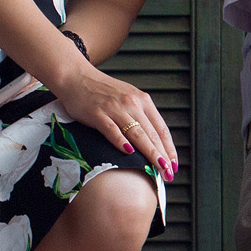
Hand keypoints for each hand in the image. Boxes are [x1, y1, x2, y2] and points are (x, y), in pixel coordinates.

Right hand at [55, 63, 177, 181]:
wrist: (76, 77)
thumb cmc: (103, 91)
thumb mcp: (128, 98)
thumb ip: (141, 115)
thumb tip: (154, 140)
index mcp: (143, 101)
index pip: (161, 129)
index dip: (169, 148)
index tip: (174, 164)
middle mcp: (132, 103)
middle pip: (151, 134)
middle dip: (162, 155)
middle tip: (169, 173)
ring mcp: (114, 108)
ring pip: (136, 134)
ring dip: (149, 152)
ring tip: (157, 168)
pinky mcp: (97, 113)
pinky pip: (111, 129)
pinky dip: (120, 141)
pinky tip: (128, 152)